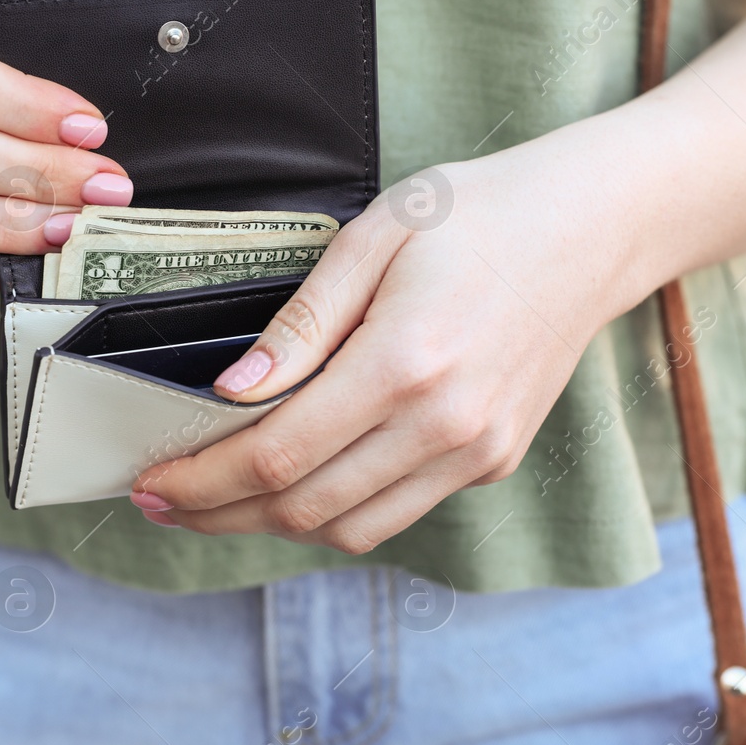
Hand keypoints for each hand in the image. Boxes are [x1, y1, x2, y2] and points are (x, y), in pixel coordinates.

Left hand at [128, 159, 629, 552]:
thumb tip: (233, 392)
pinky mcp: (493, 462)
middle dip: (219, 514)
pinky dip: (334, 511)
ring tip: (218, 499)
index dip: (202, 481)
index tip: (151, 482)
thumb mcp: (375, 236)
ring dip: (273, 525)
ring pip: (350, 530)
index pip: (277, 455)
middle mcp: (446, 426)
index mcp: (407, 362)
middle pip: (304, 507)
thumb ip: (301, 322)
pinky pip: (395, 513)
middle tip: (162, 500)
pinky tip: (296, 479)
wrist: (594, 229)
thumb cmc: (479, 214)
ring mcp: (476, 454)